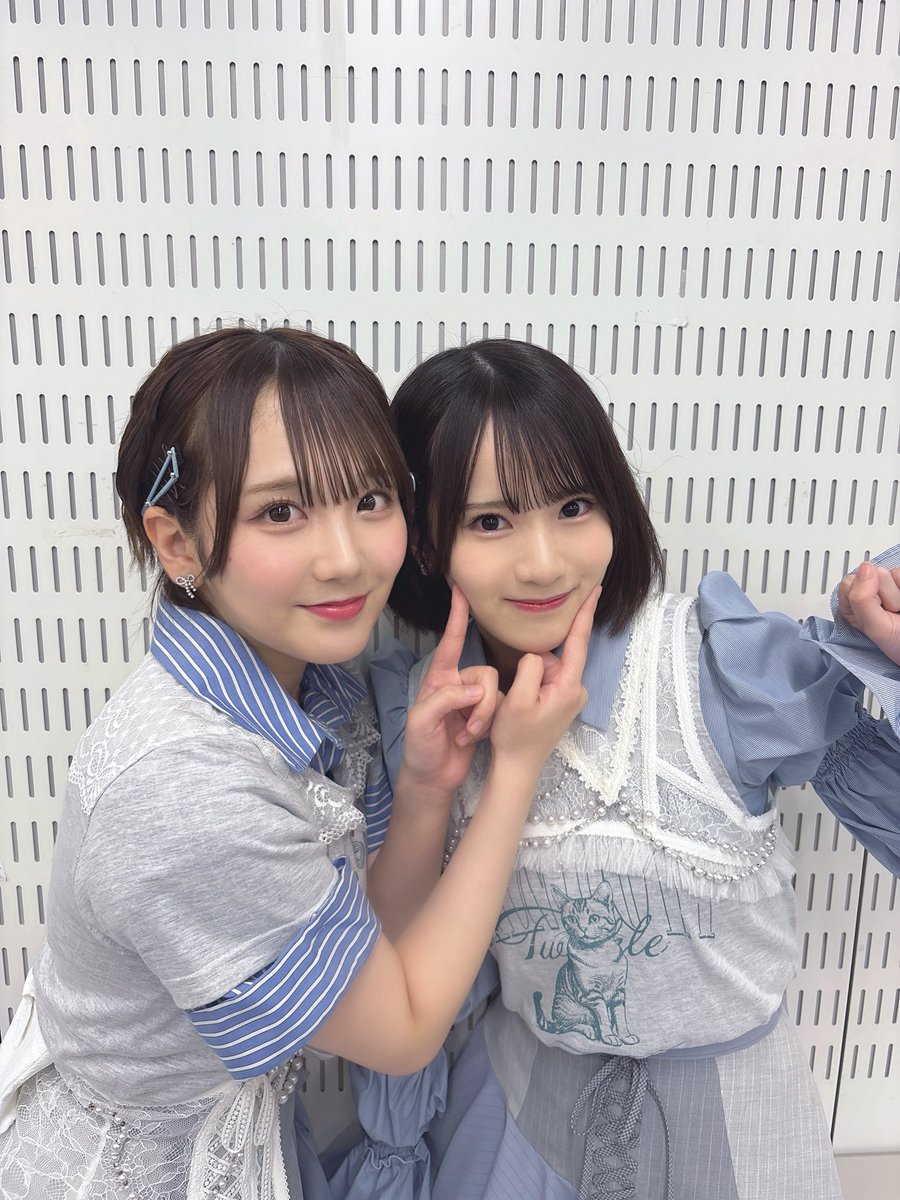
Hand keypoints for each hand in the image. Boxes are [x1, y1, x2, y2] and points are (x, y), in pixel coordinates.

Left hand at [401, 586, 500, 797]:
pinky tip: (472, 741)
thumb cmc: (419, 747)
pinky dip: (488, 727)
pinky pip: (500, 709)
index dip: (456, 617)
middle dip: (480, 704)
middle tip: (466, 729)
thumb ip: (445, 700)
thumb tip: (475, 690)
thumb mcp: (422, 722)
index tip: (461, 590)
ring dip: (483, 718)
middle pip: (484, 674)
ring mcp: (472, 701)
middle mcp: (457, 684)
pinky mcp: (485, 717)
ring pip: (494, 693)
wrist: (432, 778)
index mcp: (438, 678)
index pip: (450, 642)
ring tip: (466, 737)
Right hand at [489, 585, 599, 769]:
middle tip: (517, 696)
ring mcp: (570, 697)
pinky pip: (546, 679)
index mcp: (568, 687)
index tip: (594, 590)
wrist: (518, 767)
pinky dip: (531, 685)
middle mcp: (575, 690)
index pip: (578, 643)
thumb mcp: (516, 700)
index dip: (584, 614)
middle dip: (532, 666)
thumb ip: (530, 669)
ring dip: (529, 678)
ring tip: (519, 706)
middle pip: (553, 657)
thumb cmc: (515, 737)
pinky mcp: (562, 702)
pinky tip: (524, 706)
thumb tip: (538, 654)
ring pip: (546, 668)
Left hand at [837, 561, 899, 665]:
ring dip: (897, 594)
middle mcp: (869, 594)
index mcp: (853, 606)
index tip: (875, 613)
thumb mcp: (877, 628)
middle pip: (870, 574)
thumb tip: (865, 568)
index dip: (863, 595)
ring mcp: (888, 587)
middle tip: (892, 613)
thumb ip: (862, 599)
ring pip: (888, 573)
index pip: (849, 583)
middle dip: (884, 595)